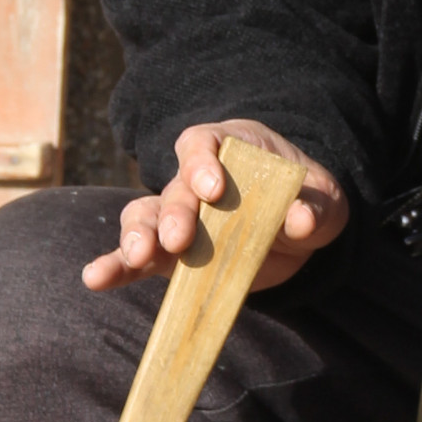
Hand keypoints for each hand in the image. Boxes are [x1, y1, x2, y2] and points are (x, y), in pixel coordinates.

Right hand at [82, 121, 346, 294]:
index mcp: (230, 148)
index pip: (202, 143)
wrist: (301, 228)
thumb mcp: (324, 199)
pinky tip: (97, 278)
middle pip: (174, 188)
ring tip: (136, 257)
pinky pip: (136, 257)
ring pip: (145, 218)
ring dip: (138, 237)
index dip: (201, 163)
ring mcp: (178, 216)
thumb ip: (315, 206)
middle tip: (180, 239)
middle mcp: (194, 178)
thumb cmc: (308, 199)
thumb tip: (301, 219)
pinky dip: (115, 267)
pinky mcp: (171, 254)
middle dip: (175, 213)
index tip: (214, 188)